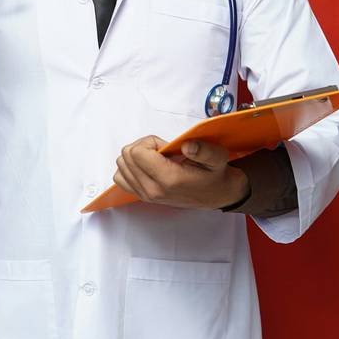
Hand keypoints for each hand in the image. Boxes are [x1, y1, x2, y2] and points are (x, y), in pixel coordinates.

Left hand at [113, 136, 249, 209]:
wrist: (215, 194)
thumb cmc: (214, 174)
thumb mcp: (217, 158)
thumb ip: (204, 151)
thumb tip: (187, 146)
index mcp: (168, 179)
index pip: (137, 152)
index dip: (150, 142)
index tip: (165, 146)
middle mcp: (152, 190)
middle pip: (127, 156)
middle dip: (143, 146)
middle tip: (162, 151)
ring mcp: (145, 195)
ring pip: (121, 165)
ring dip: (136, 156)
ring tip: (156, 158)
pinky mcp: (142, 196)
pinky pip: (121, 177)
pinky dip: (130, 167)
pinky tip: (148, 166)